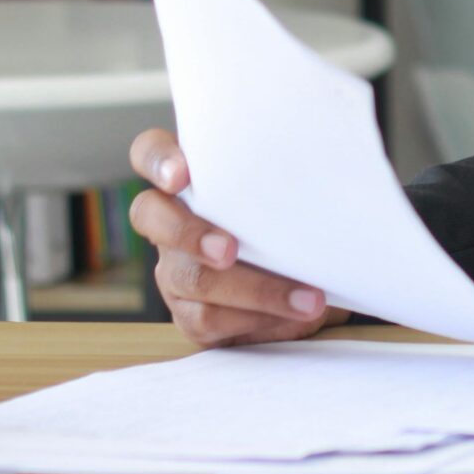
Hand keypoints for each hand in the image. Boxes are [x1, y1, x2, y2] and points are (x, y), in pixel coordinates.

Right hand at [128, 128, 342, 346]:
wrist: (314, 284)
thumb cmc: (299, 223)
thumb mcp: (296, 197)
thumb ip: (289, 184)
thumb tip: (325, 184)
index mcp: (192, 179)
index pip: (149, 153)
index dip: (157, 162)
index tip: (181, 176)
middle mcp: (169, 221)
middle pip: (149, 216)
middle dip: (190, 233)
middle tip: (229, 250)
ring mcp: (174, 269)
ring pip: (190, 278)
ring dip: (254, 290)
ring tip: (306, 299)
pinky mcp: (188, 314)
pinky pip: (208, 320)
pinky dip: (258, 319)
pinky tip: (296, 318)